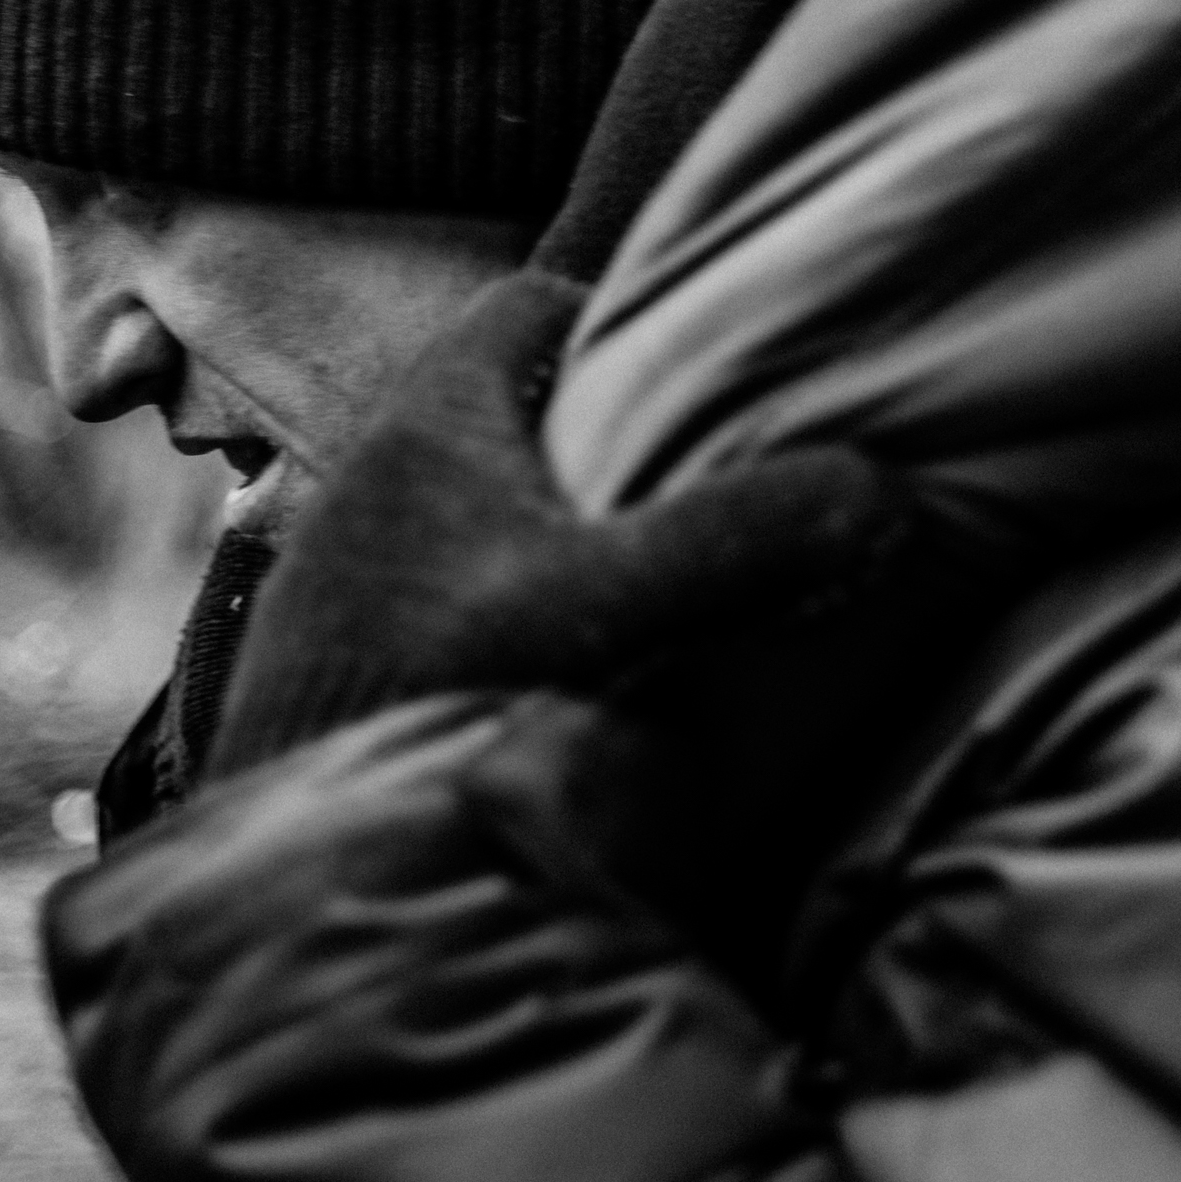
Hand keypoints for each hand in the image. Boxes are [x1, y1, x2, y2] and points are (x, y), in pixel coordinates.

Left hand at [204, 270, 913, 781]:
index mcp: (429, 426)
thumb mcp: (613, 612)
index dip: (621, 322)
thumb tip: (880, 490)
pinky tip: (584, 692)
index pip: (529, 309)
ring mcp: (355, 582)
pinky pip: (459, 606)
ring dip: (573, 549)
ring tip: (668, 604)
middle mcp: (374, 485)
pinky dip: (528, 625)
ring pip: (488, 518)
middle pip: (517, 417)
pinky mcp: (351, 672)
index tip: (705, 381)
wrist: (300, 872)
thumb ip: (743, 541)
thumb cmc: (436, 703)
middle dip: (614, 446)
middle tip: (713, 496)